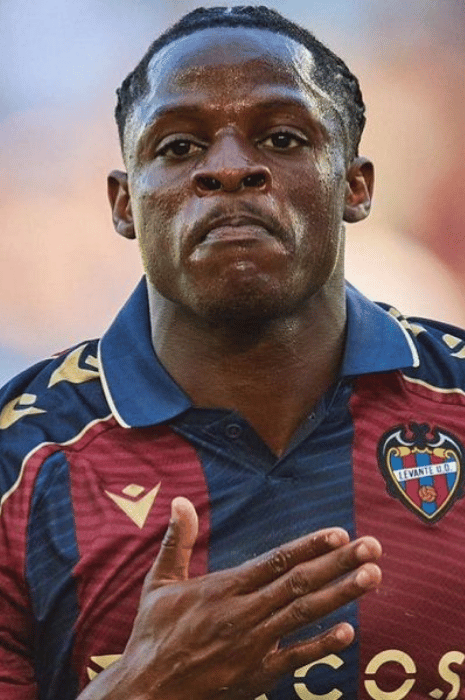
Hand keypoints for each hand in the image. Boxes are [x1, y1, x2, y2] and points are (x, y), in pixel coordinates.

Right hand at [80, 497, 381, 699]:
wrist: (147, 690)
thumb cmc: (153, 633)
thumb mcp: (159, 582)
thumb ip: (176, 541)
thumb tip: (180, 500)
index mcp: (223, 588)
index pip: (275, 560)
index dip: (309, 546)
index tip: (339, 533)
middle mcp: (244, 613)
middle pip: (299, 583)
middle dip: (338, 563)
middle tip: (372, 547)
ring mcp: (253, 645)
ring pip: (303, 614)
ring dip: (341, 595)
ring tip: (372, 577)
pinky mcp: (256, 675)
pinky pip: (294, 659)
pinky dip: (321, 646)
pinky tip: (348, 633)